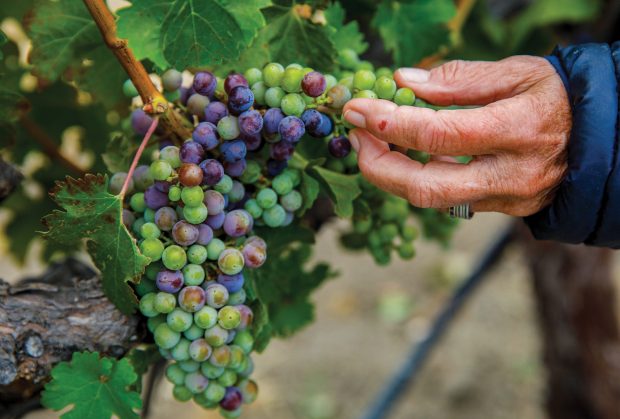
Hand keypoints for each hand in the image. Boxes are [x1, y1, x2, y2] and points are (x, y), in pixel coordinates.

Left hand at [343, 56, 570, 215]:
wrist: (600, 139)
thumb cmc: (558, 98)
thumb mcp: (517, 73)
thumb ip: (459, 79)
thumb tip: (403, 82)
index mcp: (517, 131)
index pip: (437, 134)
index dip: (389, 123)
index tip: (358, 109)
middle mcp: (510, 174)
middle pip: (426, 188)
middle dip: (378, 167)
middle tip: (354, 138)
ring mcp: (505, 199)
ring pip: (432, 200)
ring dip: (391, 176)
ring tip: (371, 144)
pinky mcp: (499, 210)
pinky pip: (447, 199)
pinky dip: (417, 178)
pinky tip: (404, 156)